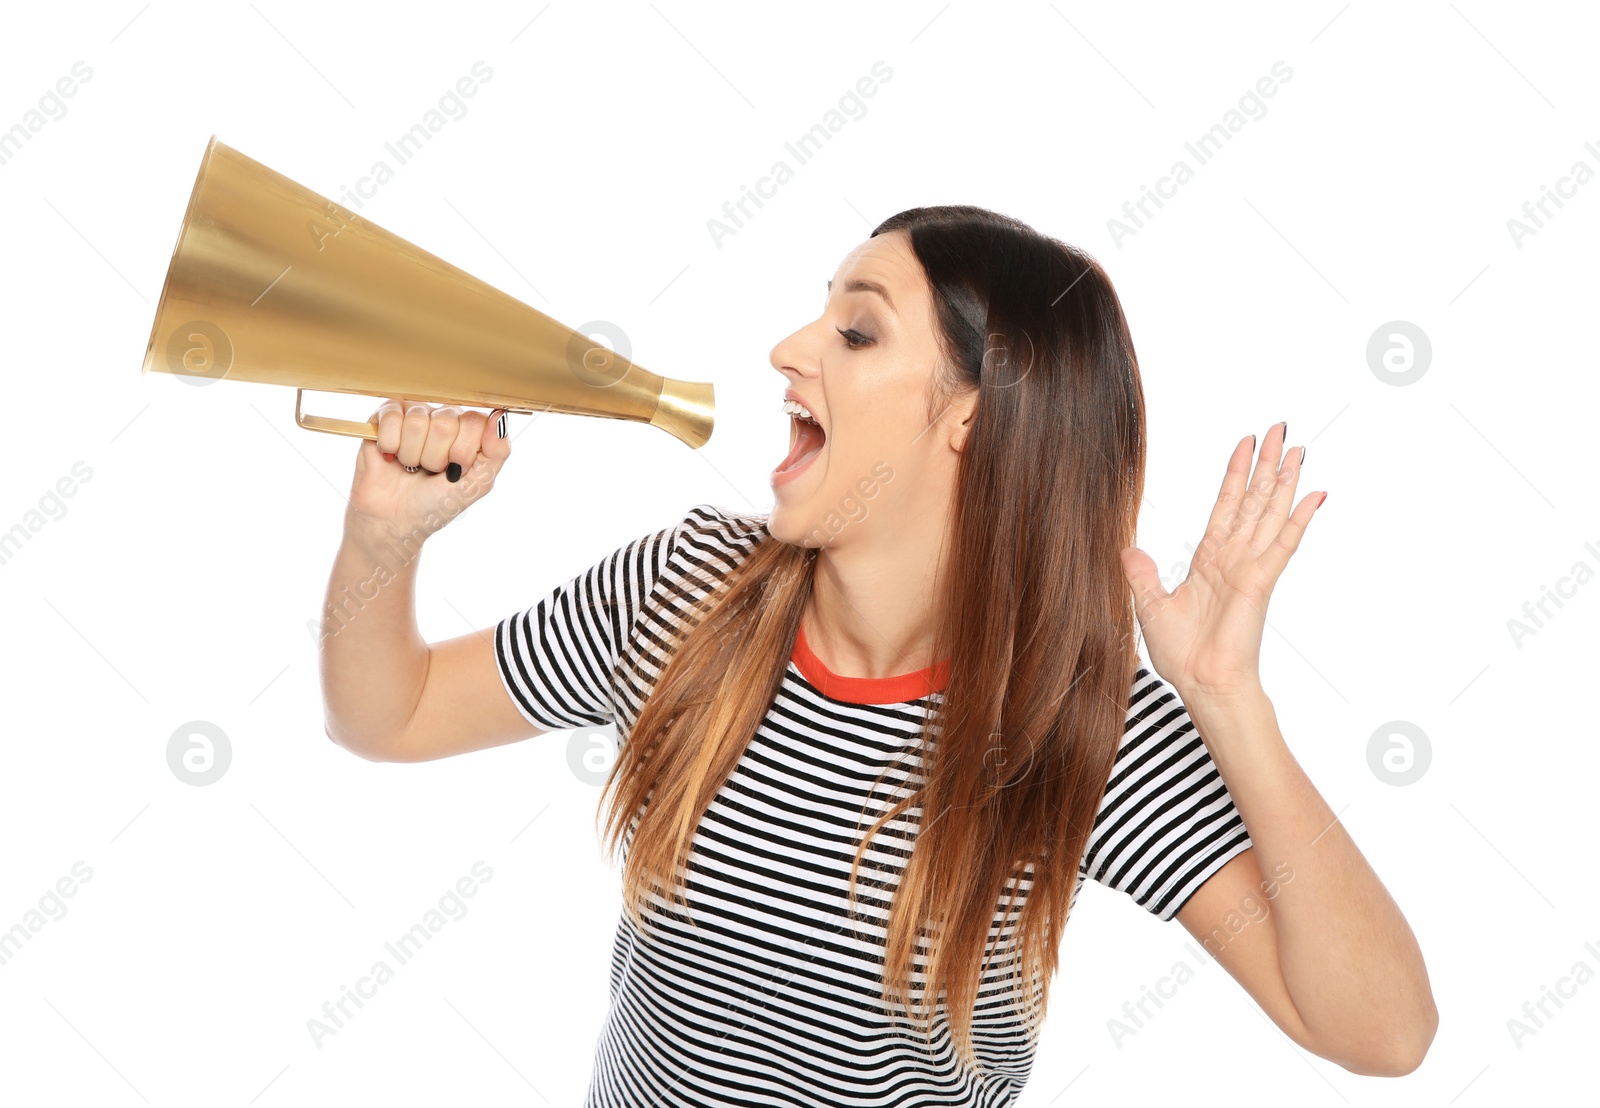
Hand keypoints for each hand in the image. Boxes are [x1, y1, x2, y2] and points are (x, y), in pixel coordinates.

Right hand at [344, 399, 511, 548]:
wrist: (393, 520)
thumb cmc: (436, 503)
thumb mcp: (476, 485)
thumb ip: (497, 451)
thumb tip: (500, 416)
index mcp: (470, 430)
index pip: (475, 421)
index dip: (463, 451)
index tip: (456, 470)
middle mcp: (445, 417)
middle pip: (446, 422)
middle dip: (436, 458)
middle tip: (430, 471)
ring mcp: (416, 414)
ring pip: (418, 422)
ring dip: (412, 455)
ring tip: (411, 466)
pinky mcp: (386, 415)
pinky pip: (392, 416)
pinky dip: (391, 445)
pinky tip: (391, 456)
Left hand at [1119, 422, 1323, 700]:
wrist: (1202, 685)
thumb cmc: (1183, 655)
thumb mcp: (1151, 607)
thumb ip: (1142, 576)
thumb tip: (1128, 549)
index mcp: (1210, 560)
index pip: (1226, 506)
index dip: (1235, 475)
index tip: (1245, 444)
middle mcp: (1234, 558)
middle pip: (1254, 500)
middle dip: (1267, 464)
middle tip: (1281, 429)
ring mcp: (1250, 568)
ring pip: (1270, 513)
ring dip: (1285, 480)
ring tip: (1299, 449)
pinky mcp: (1260, 583)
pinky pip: (1282, 545)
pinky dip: (1298, 520)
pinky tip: (1315, 496)